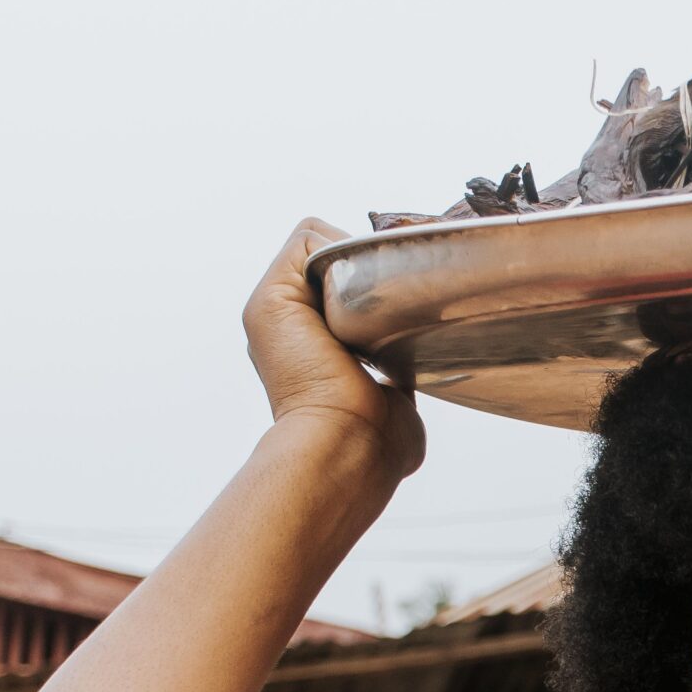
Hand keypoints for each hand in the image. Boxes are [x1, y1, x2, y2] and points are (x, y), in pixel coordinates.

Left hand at [243, 219, 425, 480]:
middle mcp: (324, 333)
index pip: (320, 252)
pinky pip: (414, 336)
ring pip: (386, 300)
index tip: (350, 275)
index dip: (338, 251)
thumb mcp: (274, 301)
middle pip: (355, 273)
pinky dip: (417, 329)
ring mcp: (364, 355)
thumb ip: (299, 256)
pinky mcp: (400, 375)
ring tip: (395, 315)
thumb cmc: (309, 380)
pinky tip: (415, 334)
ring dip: (394, 300)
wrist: (349, 442)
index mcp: (291, 315)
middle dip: (369, 274)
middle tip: (375, 296)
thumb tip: (347, 249)